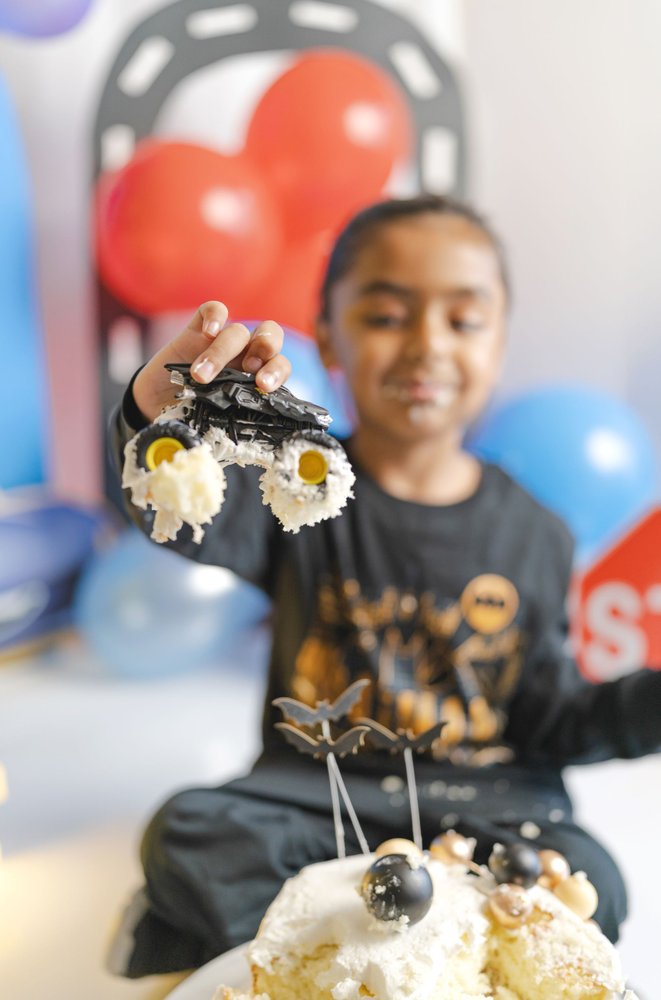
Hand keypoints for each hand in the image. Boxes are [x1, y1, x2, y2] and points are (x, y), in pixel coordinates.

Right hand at [132, 301, 290, 421]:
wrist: (156, 407)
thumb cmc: (193, 417)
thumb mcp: (214, 425)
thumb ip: (230, 428)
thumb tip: (242, 451)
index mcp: (256, 379)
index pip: (281, 366)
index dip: (278, 372)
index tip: (263, 386)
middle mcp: (244, 357)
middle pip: (270, 337)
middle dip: (266, 348)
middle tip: (249, 369)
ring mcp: (221, 341)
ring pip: (237, 330)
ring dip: (222, 352)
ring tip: (201, 376)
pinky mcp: (197, 329)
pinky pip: (213, 309)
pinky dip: (214, 315)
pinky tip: (207, 331)